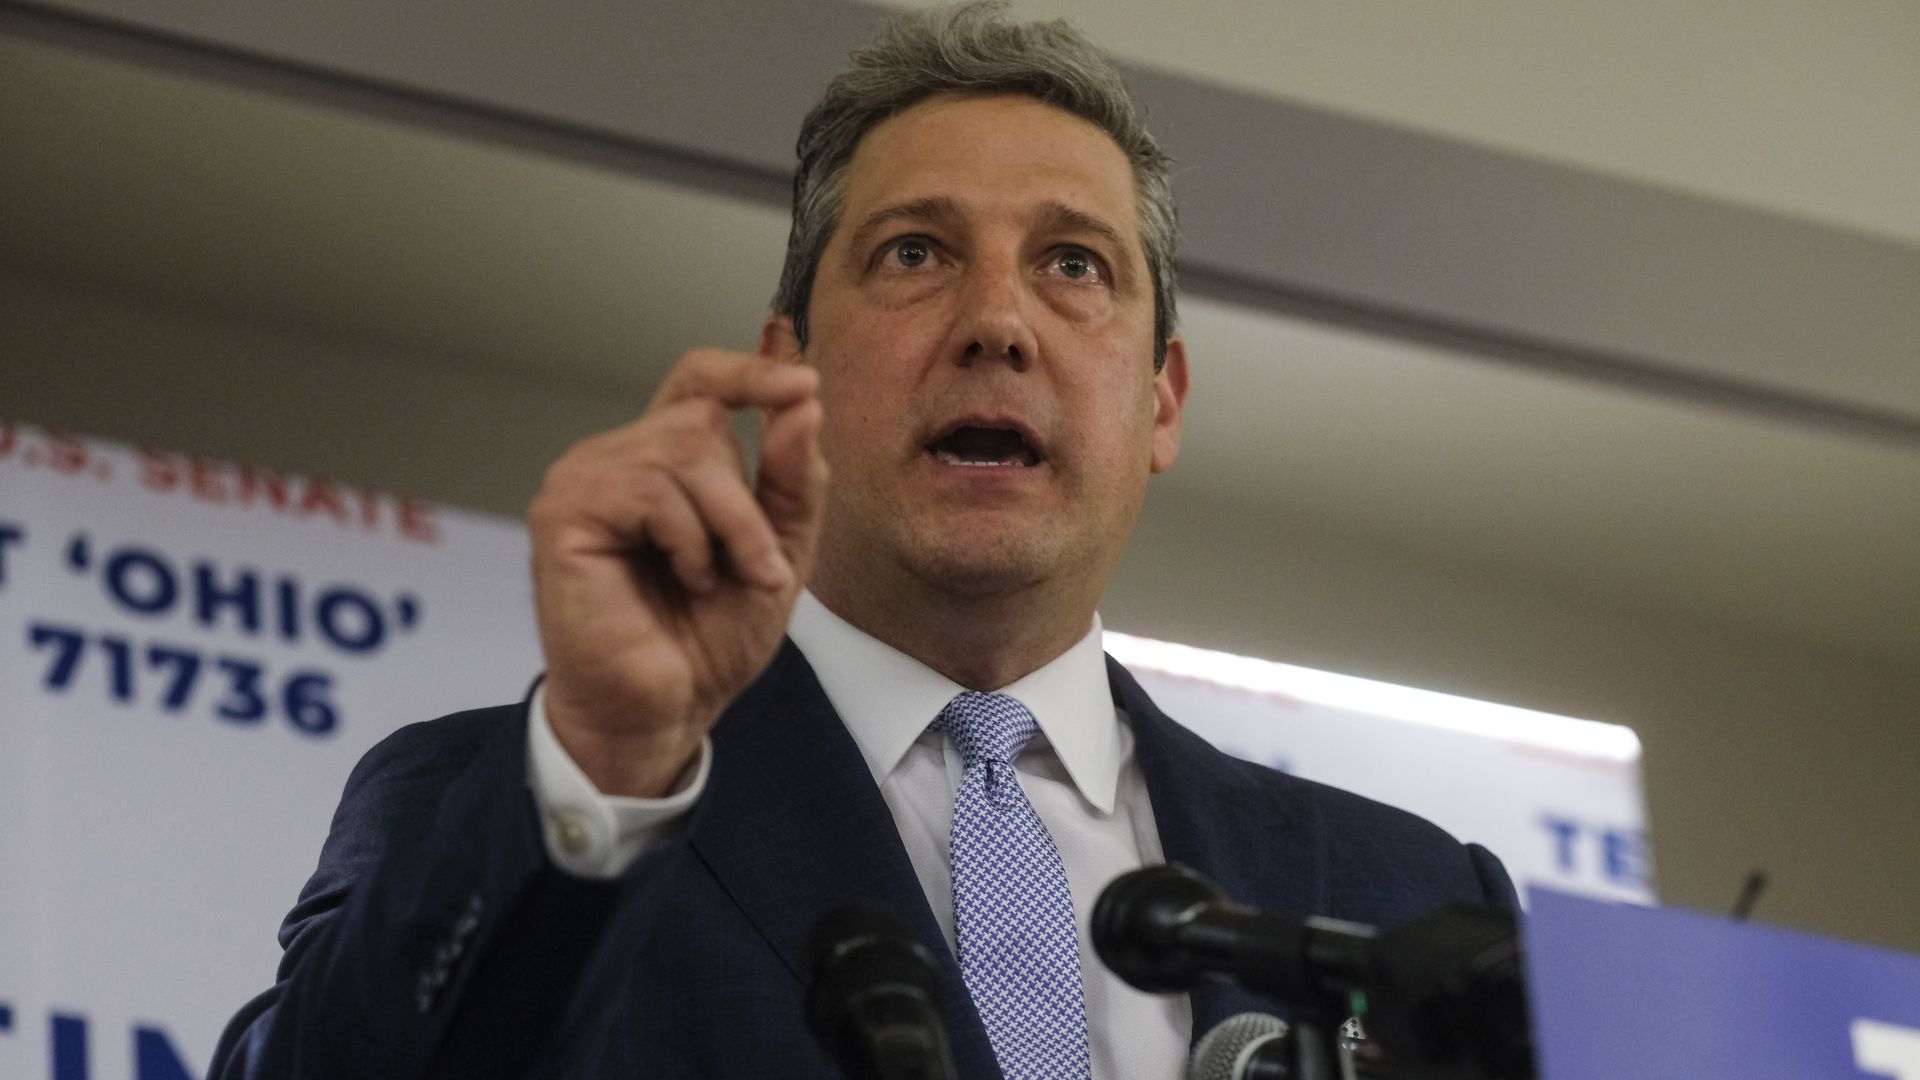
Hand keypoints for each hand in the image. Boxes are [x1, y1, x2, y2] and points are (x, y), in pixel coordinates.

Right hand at [529, 349, 826, 796]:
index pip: (699, 381)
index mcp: (662, 461)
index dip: (748, 372)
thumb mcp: (778, 550)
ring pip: (683, 451)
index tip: (804, 385)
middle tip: (760, 566)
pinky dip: (689, 540)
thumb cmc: (708, 638)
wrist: (666, 710)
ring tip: (721, 581)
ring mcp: (583, 479)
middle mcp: (616, 458)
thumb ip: (792, 478)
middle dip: (748, 500)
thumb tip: (804, 401)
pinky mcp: (563, 511)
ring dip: (729, 525)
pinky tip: (685, 580)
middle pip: (701, 420)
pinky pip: (650, 489)